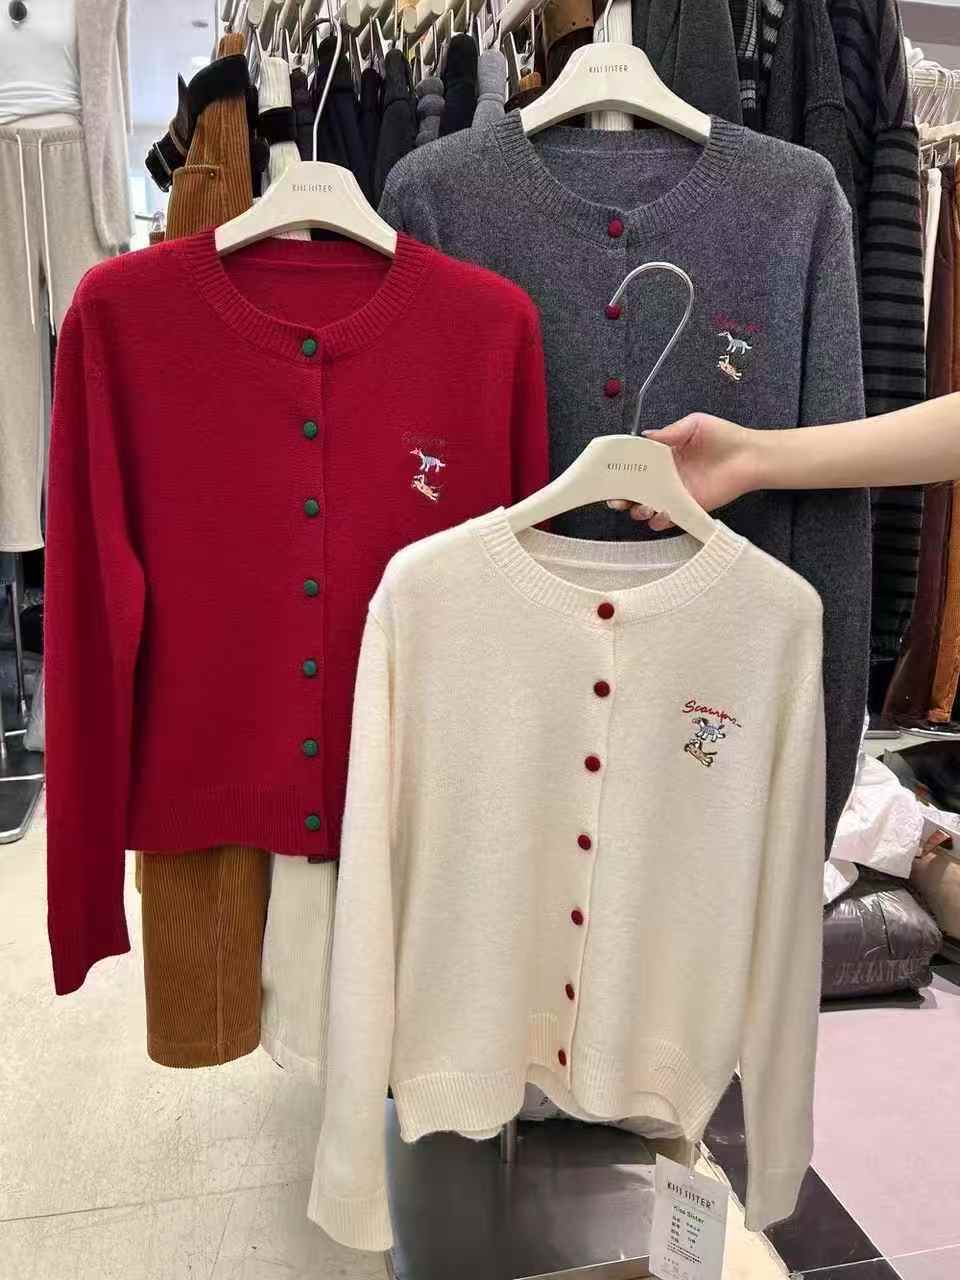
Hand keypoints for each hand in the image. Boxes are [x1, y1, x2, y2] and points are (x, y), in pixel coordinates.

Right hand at [608, 412, 759, 529]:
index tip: (608, 477)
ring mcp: (676, 494)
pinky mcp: (689, 508)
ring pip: (647, 508)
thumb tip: (643, 436)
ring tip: (641, 508)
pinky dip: (660, 521)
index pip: (634, 466)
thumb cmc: (724, 437)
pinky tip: (659, 515)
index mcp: (662, 457)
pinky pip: (668, 519)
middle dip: (622, 498)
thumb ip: (668, 433)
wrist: (750, 456)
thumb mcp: (693, 425)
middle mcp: (665, 477)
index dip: (619, 472)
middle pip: (635, 491)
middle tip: (617, 501)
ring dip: (639, 511)